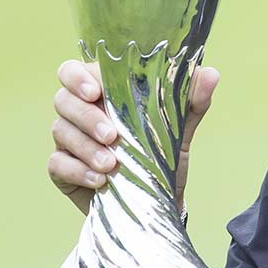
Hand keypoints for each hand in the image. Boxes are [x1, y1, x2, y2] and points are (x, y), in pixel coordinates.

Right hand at [49, 59, 219, 214]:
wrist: (162, 196)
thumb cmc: (165, 151)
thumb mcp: (182, 125)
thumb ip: (193, 99)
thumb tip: (211, 73)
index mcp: (104, 91)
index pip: (75, 71)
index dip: (78, 78)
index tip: (96, 91)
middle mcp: (81, 111)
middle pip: (63, 100)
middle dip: (86, 116)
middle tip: (112, 134)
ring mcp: (68, 140)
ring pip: (61, 131)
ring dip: (86, 147)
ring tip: (112, 163)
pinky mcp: (63, 169)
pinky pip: (57, 164)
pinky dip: (78, 171)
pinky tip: (101, 180)